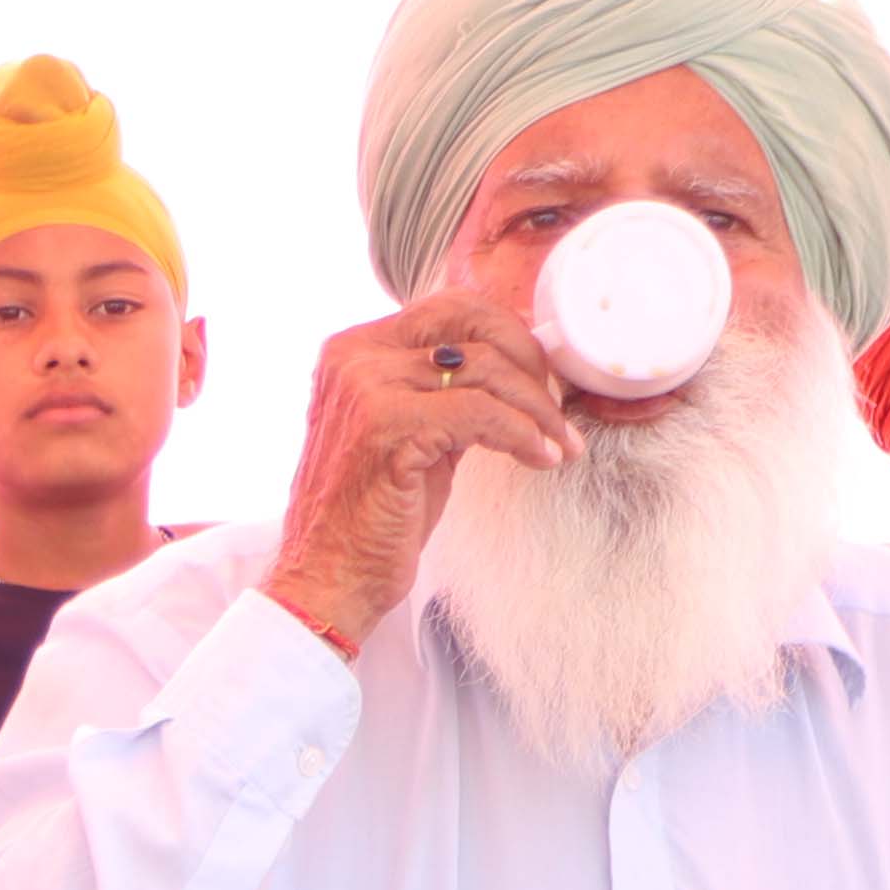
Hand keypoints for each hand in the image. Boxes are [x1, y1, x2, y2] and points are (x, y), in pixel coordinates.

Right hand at [266, 290, 574, 649]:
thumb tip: (513, 374)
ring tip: (559, 443)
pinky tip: (540, 457)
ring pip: (485, 368)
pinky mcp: (388, 427)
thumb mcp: (411, 436)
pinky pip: (482, 413)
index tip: (540, 380)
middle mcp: (355, 358)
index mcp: (355, 352)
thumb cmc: (372, 519)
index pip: (449, 310)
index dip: (507, 337)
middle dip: (528, 359)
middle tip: (556, 407)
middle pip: (469, 319)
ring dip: (537, 408)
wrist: (329, 579)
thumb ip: (446, 395)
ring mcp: (368, 388)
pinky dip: (523, 434)